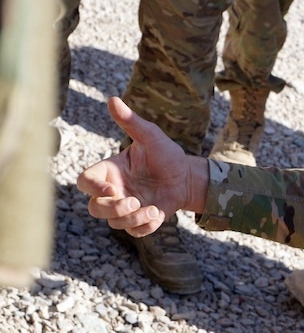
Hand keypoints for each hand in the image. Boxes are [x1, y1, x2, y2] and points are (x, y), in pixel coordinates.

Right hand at [76, 97, 208, 236]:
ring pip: (114, 222)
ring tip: (152, 209)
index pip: (86, 182)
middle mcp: (114, 191)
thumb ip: (131, 122)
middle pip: (94, 208)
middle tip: (132, 202)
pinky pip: (134, 232)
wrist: (188, 176)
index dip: (92, 188)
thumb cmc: (166, 154)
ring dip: (131, 219)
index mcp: (110, 171)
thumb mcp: (150, 137)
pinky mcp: (142, 219)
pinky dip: (144, 227)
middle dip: (111, 208)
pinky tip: (158, 214)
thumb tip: (112, 99)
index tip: (111, 189)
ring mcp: (127, 207)